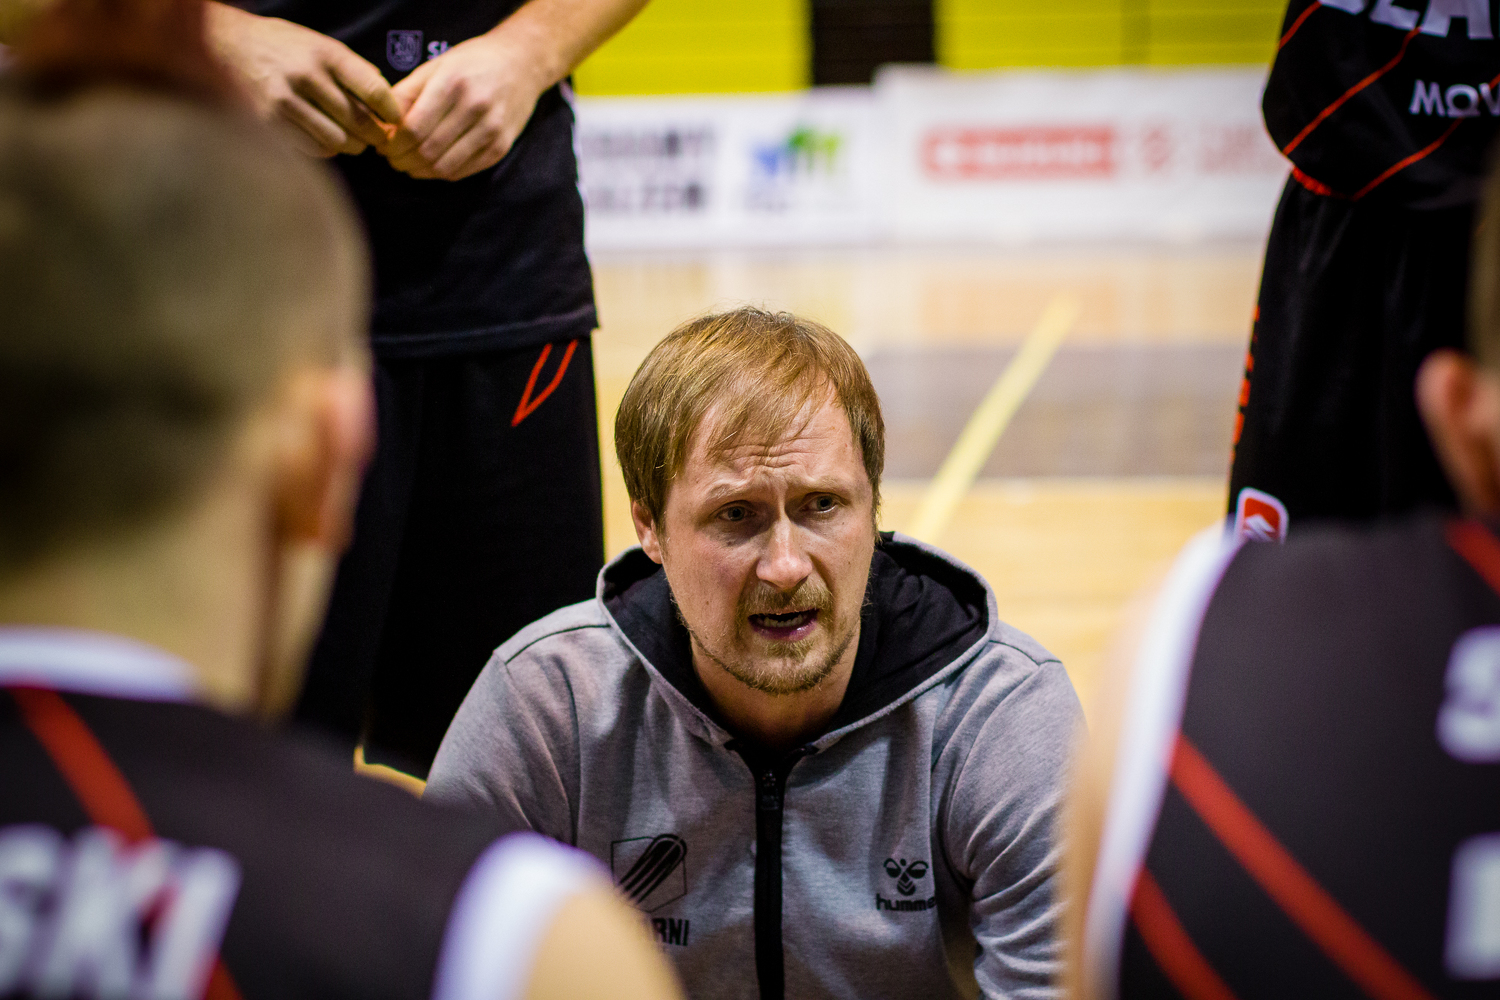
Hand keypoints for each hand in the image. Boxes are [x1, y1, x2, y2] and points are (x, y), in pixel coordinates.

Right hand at [206, 2, 400, 157]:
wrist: (226, 45)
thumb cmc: (281, 47)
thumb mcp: (319, 43)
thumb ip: (352, 69)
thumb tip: (387, 101)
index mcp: (325, 53)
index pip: (374, 90)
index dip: (392, 111)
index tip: (396, 120)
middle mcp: (306, 76)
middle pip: (360, 122)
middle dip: (375, 135)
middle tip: (377, 137)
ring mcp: (286, 101)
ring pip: (338, 141)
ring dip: (352, 146)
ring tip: (352, 140)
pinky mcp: (270, 122)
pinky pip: (314, 149)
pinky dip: (327, 149)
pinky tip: (325, 139)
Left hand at [382, 30, 552, 180]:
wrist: (521, 64)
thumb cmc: (472, 63)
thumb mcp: (435, 67)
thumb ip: (406, 94)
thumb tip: (381, 126)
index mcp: (452, 83)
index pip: (413, 128)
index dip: (393, 144)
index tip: (384, 147)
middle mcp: (475, 107)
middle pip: (427, 151)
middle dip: (402, 160)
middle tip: (393, 159)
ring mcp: (491, 130)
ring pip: (444, 167)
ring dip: (420, 171)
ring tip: (409, 164)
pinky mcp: (501, 147)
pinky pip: (463, 172)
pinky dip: (441, 173)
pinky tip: (431, 165)